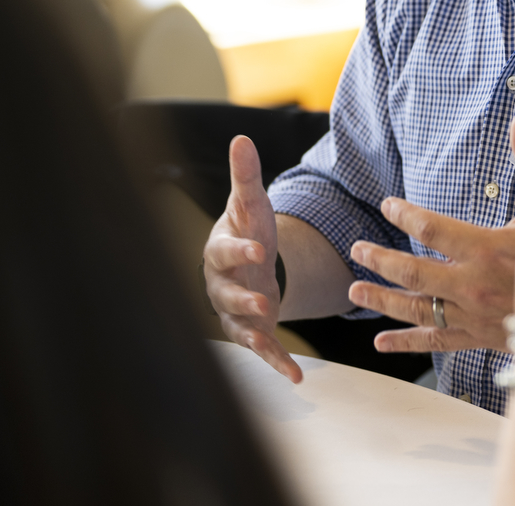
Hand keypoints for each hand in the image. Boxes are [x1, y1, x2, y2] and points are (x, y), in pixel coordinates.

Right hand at [203, 136, 301, 382]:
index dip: (239, 250)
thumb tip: (241, 138)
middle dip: (242, 299)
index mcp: (221, 250)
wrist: (248, 261)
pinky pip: (261, 348)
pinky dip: (276, 362)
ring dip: (254, 334)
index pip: (224, 250)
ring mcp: (233, 310)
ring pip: (238, 325)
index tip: (259, 249)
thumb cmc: (249, 229)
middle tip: (263, 303)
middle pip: (224, 293)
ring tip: (272, 343)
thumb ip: (247, 176)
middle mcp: (221, 283)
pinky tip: (294, 376)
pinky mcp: (251, 330)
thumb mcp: (253, 204)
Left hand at [346, 111, 514, 351]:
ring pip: (416, 309)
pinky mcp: (478, 338)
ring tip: (355, 289)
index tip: (389, 205)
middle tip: (357, 249)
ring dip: (383, 299)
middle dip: (380, 259)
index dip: (405, 215)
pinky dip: (406, 342)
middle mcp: (473, 286)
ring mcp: (473, 315)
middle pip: (413, 273)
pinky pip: (435, 341)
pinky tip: (381, 341)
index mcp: (488, 250)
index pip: (432, 229)